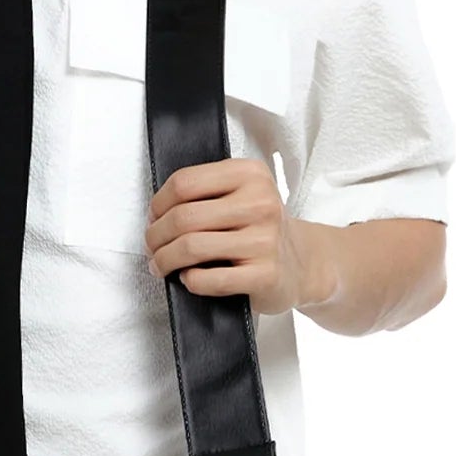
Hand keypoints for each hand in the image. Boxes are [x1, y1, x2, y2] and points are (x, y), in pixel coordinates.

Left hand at [144, 158, 329, 316]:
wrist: (302, 263)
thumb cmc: (259, 229)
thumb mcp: (240, 195)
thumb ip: (203, 194)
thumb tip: (154, 215)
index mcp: (250, 175)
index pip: (184, 182)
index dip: (158, 204)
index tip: (153, 218)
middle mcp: (261, 203)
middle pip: (183, 217)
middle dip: (156, 236)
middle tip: (152, 247)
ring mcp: (265, 240)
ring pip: (191, 247)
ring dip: (165, 260)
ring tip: (161, 265)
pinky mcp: (265, 275)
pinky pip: (208, 279)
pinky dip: (189, 281)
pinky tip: (189, 278)